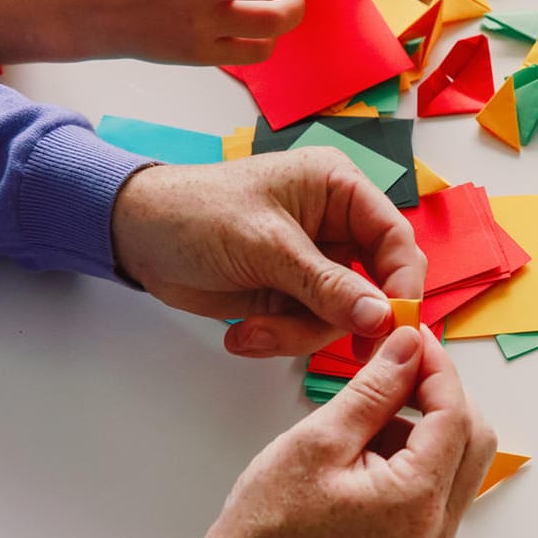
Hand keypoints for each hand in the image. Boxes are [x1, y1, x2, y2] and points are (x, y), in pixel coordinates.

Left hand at [110, 149, 425, 356]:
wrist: (135, 236)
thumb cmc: (196, 213)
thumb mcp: (266, 246)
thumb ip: (326, 283)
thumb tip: (381, 316)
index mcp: (338, 188)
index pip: (394, 237)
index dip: (402, 282)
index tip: (394, 325)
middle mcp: (335, 225)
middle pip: (375, 284)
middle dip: (342, 317)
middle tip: (338, 349)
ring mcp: (314, 263)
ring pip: (341, 315)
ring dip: (299, 333)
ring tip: (254, 331)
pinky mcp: (291, 293)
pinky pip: (309, 328)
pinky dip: (280, 337)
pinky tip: (244, 333)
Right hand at [143, 326, 497, 537]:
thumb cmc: (267, 527)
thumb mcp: (319, 440)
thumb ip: (375, 389)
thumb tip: (410, 347)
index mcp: (416, 502)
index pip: (455, 416)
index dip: (438, 369)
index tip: (412, 341)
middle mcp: (436, 534)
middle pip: (473, 442)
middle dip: (443, 397)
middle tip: (400, 369)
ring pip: (458, 469)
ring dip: (430, 430)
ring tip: (370, 416)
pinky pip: (438, 498)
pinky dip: (418, 464)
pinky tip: (370, 453)